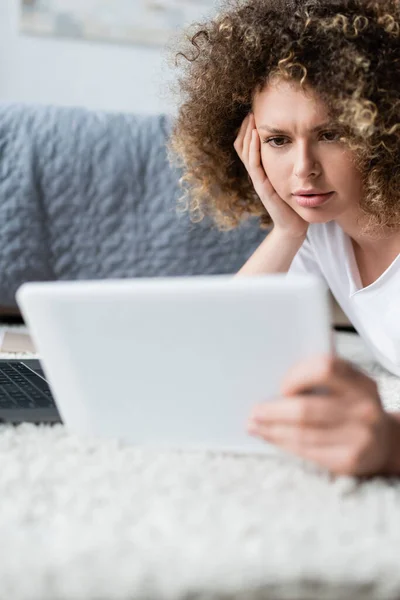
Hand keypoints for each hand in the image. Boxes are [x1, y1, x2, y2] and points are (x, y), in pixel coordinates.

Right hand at [234, 112, 308, 238]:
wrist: (294, 225)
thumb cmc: (295, 202)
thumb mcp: (290, 177)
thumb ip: (289, 163)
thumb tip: (299, 142)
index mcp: (262, 170)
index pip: (248, 145)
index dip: (249, 129)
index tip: (256, 111)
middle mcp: (256, 174)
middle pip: (242, 146)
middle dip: (246, 127)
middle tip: (251, 109)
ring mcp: (258, 180)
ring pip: (245, 152)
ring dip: (247, 133)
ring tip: (252, 117)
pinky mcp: (262, 187)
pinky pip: (254, 164)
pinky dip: (253, 148)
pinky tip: (257, 134)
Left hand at [247, 354, 393, 476]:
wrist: (384, 441)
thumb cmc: (353, 407)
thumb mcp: (347, 387)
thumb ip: (319, 380)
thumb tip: (271, 384)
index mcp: (361, 382)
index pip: (325, 368)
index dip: (298, 375)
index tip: (281, 385)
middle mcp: (364, 409)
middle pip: (307, 409)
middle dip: (274, 410)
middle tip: (255, 411)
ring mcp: (359, 437)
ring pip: (303, 434)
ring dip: (272, 430)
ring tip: (255, 426)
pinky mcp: (349, 461)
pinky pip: (308, 452)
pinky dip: (284, 444)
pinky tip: (271, 438)